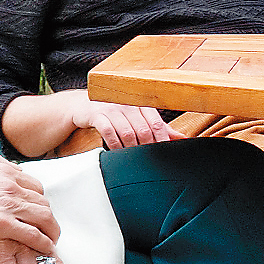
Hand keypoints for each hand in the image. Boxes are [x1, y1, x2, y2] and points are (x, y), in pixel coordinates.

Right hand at [0, 153, 61, 253]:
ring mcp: (6, 203)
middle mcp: (8, 183)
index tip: (34, 209)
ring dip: (50, 228)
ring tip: (51, 238)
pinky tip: (45, 249)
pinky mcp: (1, 224)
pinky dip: (43, 242)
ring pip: (42, 215)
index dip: (34, 198)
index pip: (30, 183)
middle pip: (40, 199)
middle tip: (45, 226)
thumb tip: (2, 165)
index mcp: (0, 168)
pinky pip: (32, 234)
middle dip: (45, 214)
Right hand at [49, 90, 182, 149]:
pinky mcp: (95, 113)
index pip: (156, 122)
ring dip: (131, 148)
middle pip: (143, 128)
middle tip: (148, 160)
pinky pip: (108, 130)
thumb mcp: (137, 119)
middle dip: (147, 146)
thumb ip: (159, 128)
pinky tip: (116, 152)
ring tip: (132, 158)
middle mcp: (127, 102)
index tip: (164, 153)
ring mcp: (110, 107)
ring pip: (127, 131)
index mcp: (139, 102)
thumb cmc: (113, 114)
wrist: (79, 107)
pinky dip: (114, 143)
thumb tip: (183, 138)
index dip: (161, 139)